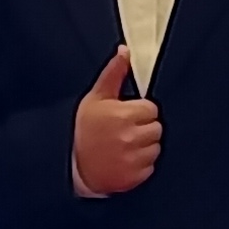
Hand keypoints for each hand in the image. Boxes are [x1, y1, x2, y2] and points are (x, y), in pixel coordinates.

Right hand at [69, 46, 163, 195]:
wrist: (72, 166)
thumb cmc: (83, 131)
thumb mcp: (95, 98)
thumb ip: (113, 73)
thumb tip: (125, 51)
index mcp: (122, 115)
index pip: (151, 108)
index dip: (139, 111)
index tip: (126, 115)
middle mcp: (130, 137)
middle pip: (156, 127)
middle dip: (143, 127)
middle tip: (124, 130)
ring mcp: (134, 159)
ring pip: (155, 147)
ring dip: (143, 146)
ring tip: (123, 145)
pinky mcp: (135, 176)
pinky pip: (150, 166)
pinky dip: (140, 164)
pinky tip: (124, 159)